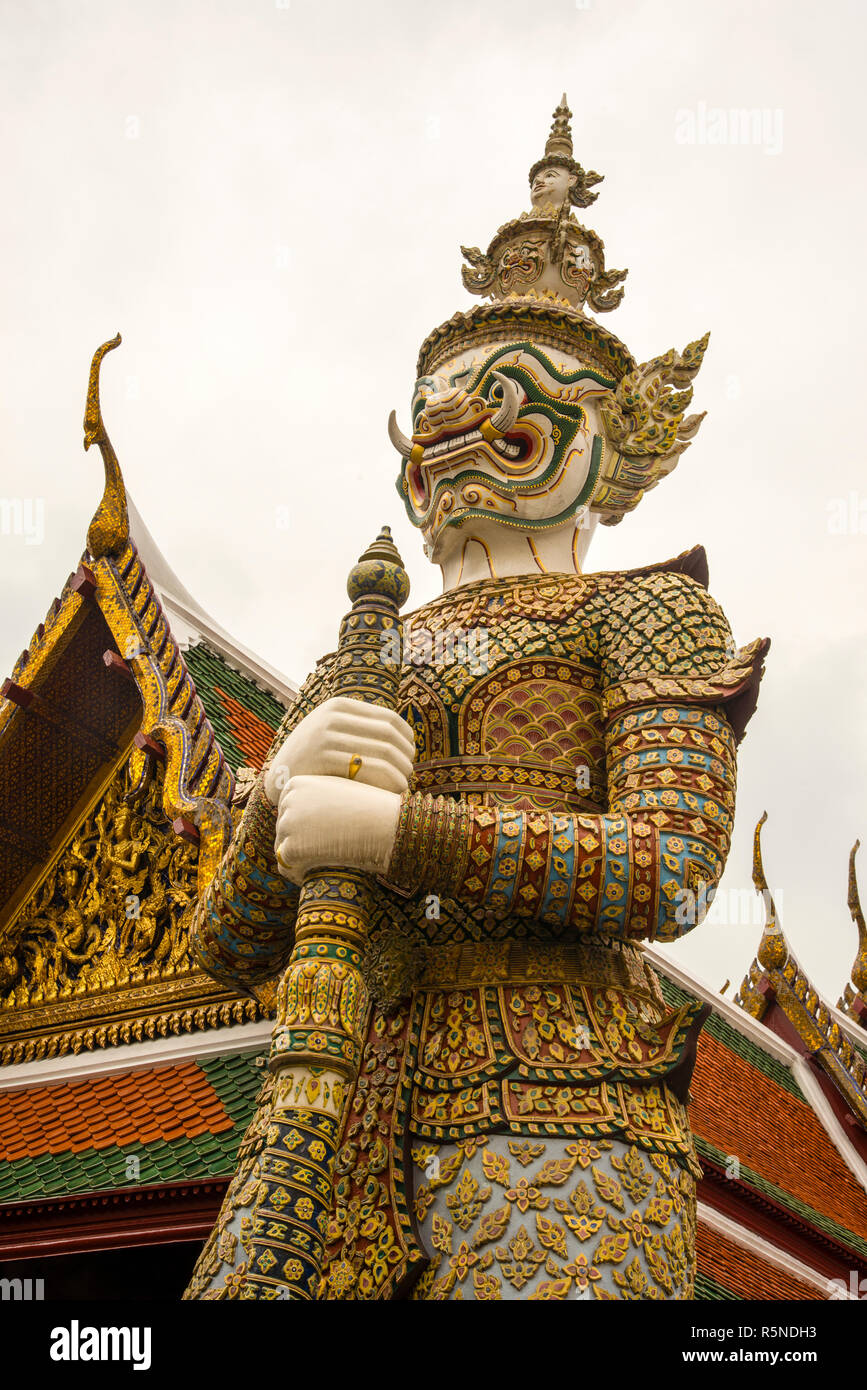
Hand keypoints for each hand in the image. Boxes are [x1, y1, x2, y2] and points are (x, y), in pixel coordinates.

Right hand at [264, 696, 414, 804]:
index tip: (409, 754)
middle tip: (409, 773)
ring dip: (400, 771)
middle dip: (405, 756)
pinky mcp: (323, 758)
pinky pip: (368, 768)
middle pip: (388, 735)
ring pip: (383, 752)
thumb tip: (403, 733)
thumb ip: (358, 726)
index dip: (406, 738)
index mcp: (338, 705)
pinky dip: (387, 781)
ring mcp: (326, 736)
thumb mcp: (331, 731)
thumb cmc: (313, 758)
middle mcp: (333, 716)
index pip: (389, 718)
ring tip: (403, 784)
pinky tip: (393, 792)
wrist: (278, 777)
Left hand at [274, 774, 400, 885]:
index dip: (302, 827)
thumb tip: (303, 819)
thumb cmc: (370, 808)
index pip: (287, 810)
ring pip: (282, 848)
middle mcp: (288, 800)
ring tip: (321, 865)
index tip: (321, 836)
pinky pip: (286, 866)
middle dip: (299, 843)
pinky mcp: (292, 847)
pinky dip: (297, 873)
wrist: (386, 823)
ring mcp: (288, 823)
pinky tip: (316, 875)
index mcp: (297, 784)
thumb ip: (316, 798)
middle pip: (283, 829)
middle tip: (324, 854)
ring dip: (298, 859)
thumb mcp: (338, 790)